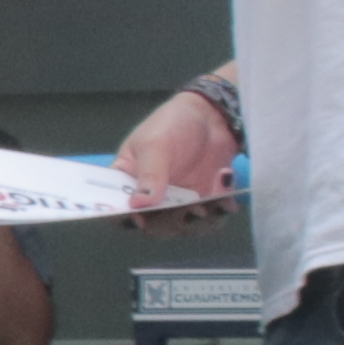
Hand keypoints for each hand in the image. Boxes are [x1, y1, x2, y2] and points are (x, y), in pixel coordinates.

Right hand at [115, 86, 239, 222]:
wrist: (212, 116)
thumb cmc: (173, 123)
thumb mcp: (156, 143)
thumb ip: (149, 174)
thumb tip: (137, 204)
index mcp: (128, 182)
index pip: (117, 209)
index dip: (124, 219)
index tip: (139, 219)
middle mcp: (151, 199)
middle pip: (154, 227)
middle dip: (172, 223)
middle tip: (190, 208)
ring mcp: (178, 203)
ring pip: (184, 228)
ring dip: (200, 221)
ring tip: (213, 200)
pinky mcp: (203, 202)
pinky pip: (211, 219)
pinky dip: (220, 210)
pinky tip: (226, 189)